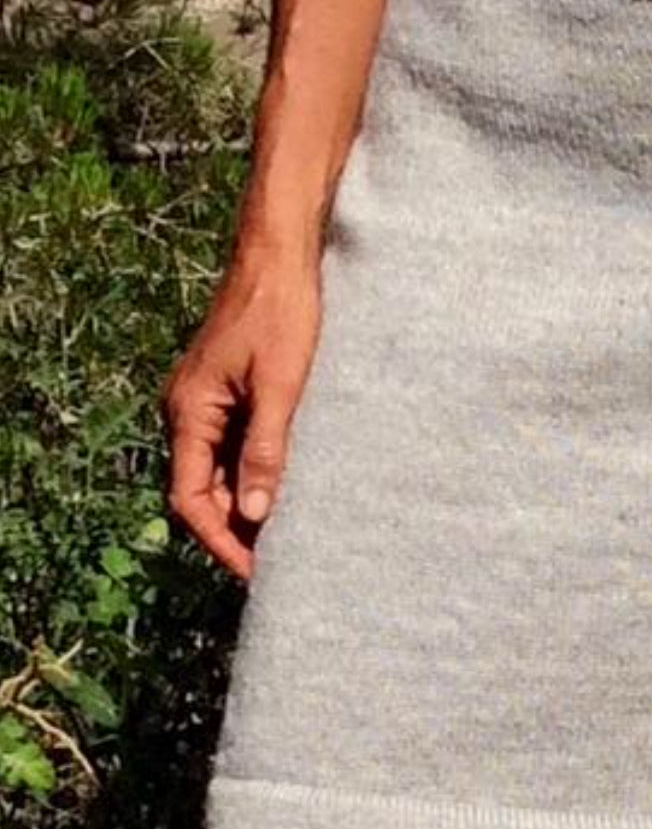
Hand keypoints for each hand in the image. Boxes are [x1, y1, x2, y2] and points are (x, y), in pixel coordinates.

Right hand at [160, 247, 321, 579]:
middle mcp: (188, 411)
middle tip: (278, 563)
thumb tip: (257, 512)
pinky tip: (288, 488)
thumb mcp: (282, 386)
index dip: (221, 539)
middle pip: (203, 490)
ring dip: (248, 502)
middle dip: (235, 529)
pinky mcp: (229, 390)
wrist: (280, 257)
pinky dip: (256, 471)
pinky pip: (234, 444)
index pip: (192, 498)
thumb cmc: (282, 314)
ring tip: (287, 535)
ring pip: (219, 470)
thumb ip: (266, 448)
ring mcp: (207, 401)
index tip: (254, 571)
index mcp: (189, 412)